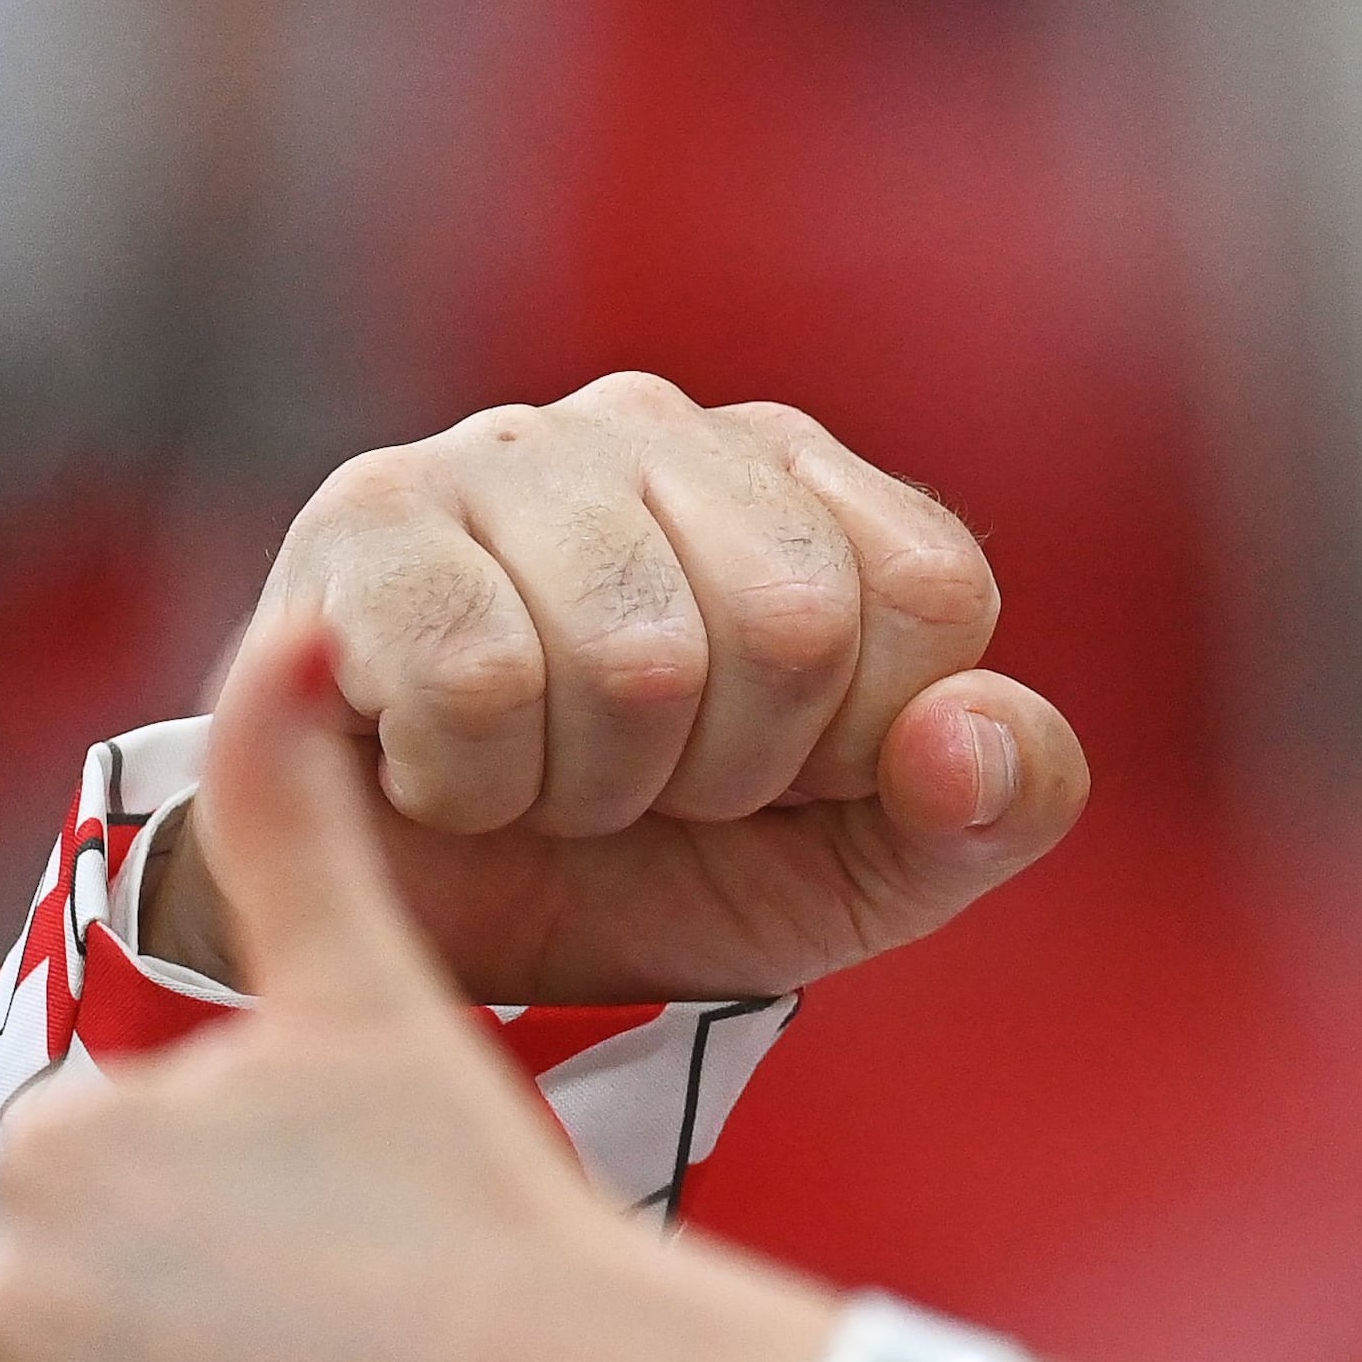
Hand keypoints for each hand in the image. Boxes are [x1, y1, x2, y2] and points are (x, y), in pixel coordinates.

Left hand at [0, 618, 821, 1361]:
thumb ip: (302, 817)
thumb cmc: (499, 1206)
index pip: (125, 1168)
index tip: (368, 1215)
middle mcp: (14, 1298)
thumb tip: (293, 626)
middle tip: (380, 1316)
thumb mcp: (384, 996)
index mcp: (72, 1141)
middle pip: (102, 1303)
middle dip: (218, 1314)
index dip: (253, 1190)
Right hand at [143, 374, 1086, 1003]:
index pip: (931, 592)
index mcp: (817, 491)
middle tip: (647, 788)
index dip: (859, 740)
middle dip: (728, 772)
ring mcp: (514, 455)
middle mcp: (673, 431)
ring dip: (594, 790)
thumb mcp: (866, 871)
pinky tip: (443, 768)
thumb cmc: (660, 871)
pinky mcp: (369, 518)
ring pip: (635, 659)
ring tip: (546, 777)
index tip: (778, 777)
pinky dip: (474, 785)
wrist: (419, 930)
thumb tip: (968, 735)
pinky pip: (478, 682)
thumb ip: (991, 807)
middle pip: (794, 623)